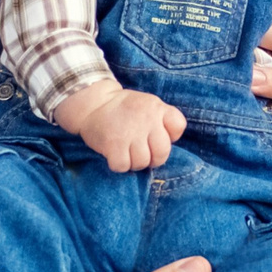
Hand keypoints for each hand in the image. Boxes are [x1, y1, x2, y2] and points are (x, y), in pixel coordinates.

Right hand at [62, 82, 185, 171]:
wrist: (93, 104)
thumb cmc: (124, 108)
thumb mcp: (149, 104)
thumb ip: (163, 119)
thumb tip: (170, 142)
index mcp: (157, 108)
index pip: (178, 126)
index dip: (170, 136)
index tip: (156, 135)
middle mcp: (146, 119)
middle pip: (162, 153)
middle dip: (154, 158)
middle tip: (143, 153)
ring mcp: (129, 133)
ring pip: (142, 163)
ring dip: (135, 163)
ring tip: (127, 153)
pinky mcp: (113, 144)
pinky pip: (123, 166)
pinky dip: (119, 165)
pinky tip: (116, 155)